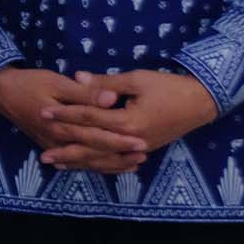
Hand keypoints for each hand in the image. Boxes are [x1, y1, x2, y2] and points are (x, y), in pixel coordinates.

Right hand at [0, 67, 147, 173]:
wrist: (1, 91)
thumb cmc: (30, 83)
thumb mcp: (57, 82)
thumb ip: (85, 94)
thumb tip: (111, 99)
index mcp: (62, 125)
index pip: (96, 136)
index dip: (119, 140)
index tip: (141, 141)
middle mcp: (58, 141)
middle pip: (94, 153)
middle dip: (120, 156)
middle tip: (143, 156)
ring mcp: (54, 147)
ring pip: (87, 162)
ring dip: (110, 164)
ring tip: (134, 164)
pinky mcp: (52, 147)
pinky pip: (77, 162)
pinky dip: (95, 166)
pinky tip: (109, 167)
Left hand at [40, 70, 219, 161]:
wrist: (202, 102)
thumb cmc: (168, 86)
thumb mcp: (136, 79)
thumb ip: (105, 83)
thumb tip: (76, 77)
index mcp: (128, 121)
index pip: (89, 118)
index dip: (65, 114)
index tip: (43, 112)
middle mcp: (131, 140)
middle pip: (92, 145)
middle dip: (66, 147)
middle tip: (42, 154)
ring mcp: (139, 149)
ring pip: (103, 158)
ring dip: (79, 162)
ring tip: (56, 164)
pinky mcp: (143, 150)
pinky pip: (116, 161)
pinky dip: (98, 164)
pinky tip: (84, 166)